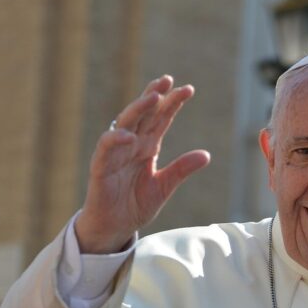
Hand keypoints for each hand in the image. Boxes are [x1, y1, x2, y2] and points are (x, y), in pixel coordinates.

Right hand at [76, 75, 210, 252]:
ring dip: (138, 109)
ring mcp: (115, 153)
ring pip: (125, 123)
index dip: (172, 103)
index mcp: (147, 146)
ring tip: (153, 97)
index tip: (188, 89)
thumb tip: (207, 155)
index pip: (161, 119)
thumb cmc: (135, 204)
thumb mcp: (164, 186)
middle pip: (144, 114)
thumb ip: (181, 169)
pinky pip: (106, 148)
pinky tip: (129, 135)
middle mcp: (131, 144)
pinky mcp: (101, 167)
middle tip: (168, 80)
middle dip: (155, 95)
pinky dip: (116, 139)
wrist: (115, 227)